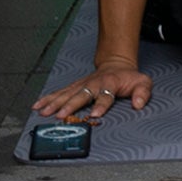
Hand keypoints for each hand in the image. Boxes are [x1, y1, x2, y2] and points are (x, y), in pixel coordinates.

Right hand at [33, 64, 151, 122]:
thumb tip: (139, 104)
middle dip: (71, 105)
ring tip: (45, 112)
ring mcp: (82, 84)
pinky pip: (59, 92)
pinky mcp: (74, 86)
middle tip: (62, 115)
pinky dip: (48, 98)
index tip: (96, 115)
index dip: (101, 105)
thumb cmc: (128, 78)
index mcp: (110, 84)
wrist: (116, 65)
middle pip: (81, 95)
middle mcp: (94, 84)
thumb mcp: (142, 82)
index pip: (106, 95)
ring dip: (55, 103)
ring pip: (67, 94)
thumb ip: (143, 93)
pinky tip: (38, 105)